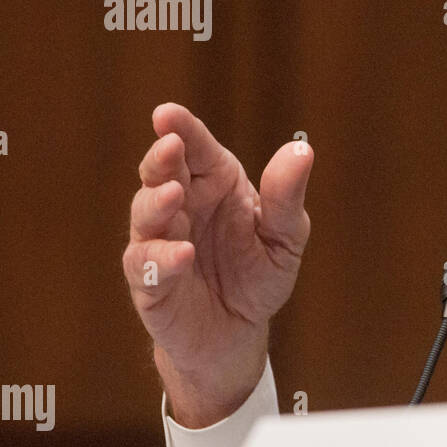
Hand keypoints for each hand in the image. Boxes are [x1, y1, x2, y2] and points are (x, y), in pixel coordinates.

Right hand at [123, 103, 312, 426]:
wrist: (239, 332)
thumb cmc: (258, 275)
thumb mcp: (284, 236)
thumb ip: (287, 196)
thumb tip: (302, 149)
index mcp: (214, 184)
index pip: (195, 148)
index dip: (181, 128)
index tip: (167, 114)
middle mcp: (182, 206)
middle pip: (161, 172)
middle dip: (161, 158)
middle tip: (169, 145)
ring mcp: (159, 242)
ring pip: (144, 214)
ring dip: (156, 203)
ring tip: (174, 195)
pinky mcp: (150, 283)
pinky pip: (147, 266)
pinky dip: (162, 258)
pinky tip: (184, 254)